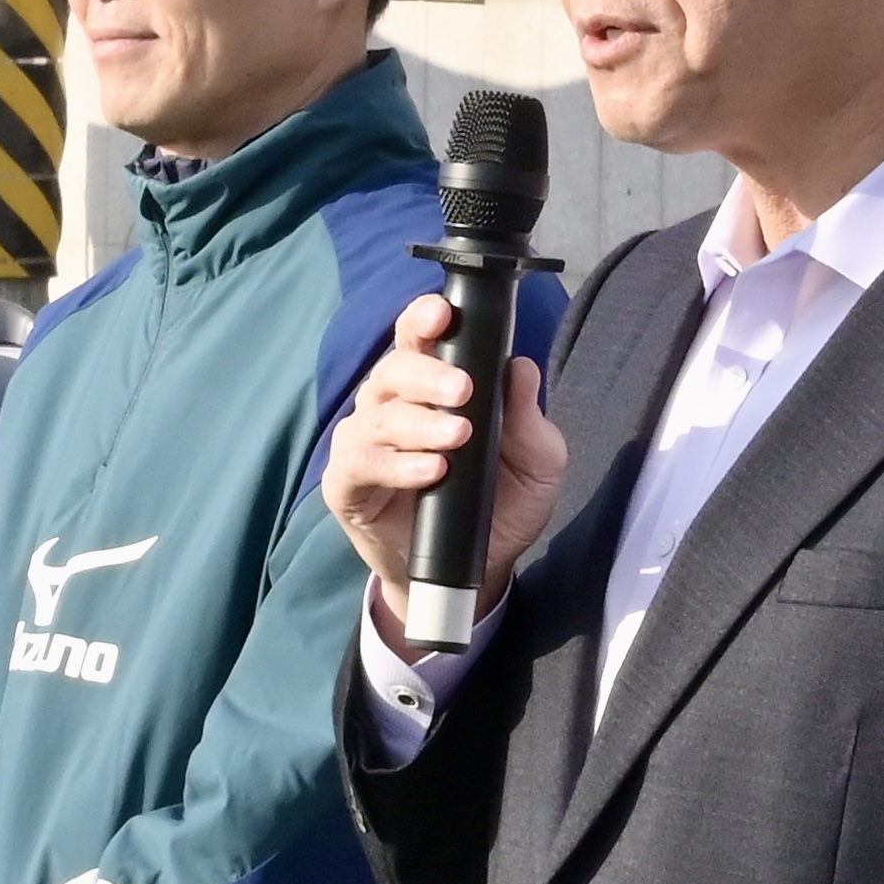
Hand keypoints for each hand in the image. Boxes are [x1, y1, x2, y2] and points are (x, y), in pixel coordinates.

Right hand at [321, 294, 565, 651]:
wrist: (479, 568)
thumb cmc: (501, 503)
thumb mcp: (535, 463)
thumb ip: (529, 420)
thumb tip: (521, 368)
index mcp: (432, 385)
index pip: (419, 338)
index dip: (424, 320)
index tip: (442, 314)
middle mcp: (392, 405)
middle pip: (394, 370)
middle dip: (428, 375)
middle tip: (464, 392)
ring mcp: (365, 443)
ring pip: (379, 416)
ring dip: (419, 424)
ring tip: (457, 439)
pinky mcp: (348, 485)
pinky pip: (361, 465)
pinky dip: (395, 465)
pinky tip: (429, 472)